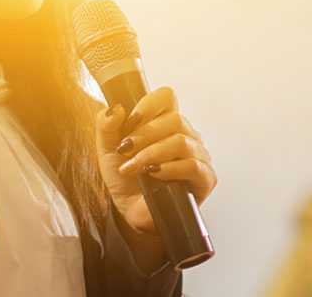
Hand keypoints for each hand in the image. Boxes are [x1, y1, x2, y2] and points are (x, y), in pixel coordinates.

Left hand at [95, 87, 216, 234]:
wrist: (133, 213)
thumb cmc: (126, 180)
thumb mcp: (107, 151)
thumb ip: (106, 127)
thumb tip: (115, 109)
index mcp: (166, 123)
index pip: (167, 97)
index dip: (149, 105)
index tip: (130, 121)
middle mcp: (186, 135)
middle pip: (175, 119)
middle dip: (144, 134)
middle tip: (125, 149)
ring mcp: (199, 156)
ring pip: (182, 142)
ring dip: (151, 154)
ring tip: (132, 168)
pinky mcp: (205, 178)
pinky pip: (193, 166)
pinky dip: (170, 169)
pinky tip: (154, 175)